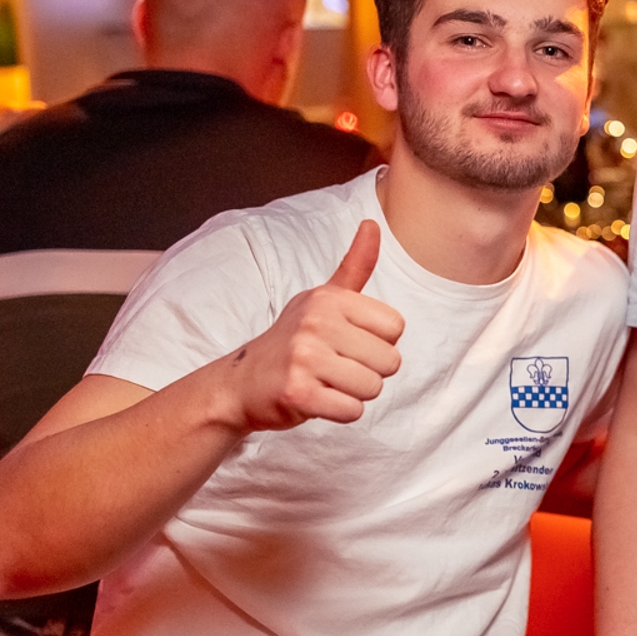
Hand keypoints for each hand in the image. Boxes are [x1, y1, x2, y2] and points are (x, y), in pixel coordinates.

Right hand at [219, 220, 403, 432]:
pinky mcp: (297, 393)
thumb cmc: (293, 340)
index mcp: (329, 298)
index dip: (378, 342)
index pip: (396, 328)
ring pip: (373, 388)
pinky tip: (316, 398)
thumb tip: (372, 224)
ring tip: (325, 381)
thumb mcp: (323, 299)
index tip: (347, 342)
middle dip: (368, 371)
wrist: (240, 382)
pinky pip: (352, 411)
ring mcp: (304, 358)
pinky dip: (340, 411)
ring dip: (354, 393)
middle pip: (390, 361)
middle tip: (334, 366)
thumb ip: (354, 266)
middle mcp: (316, 323)